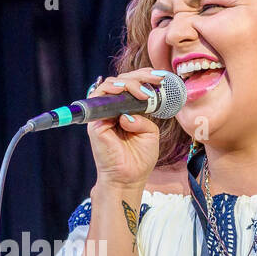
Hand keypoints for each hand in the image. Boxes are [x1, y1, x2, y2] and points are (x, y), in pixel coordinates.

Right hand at [85, 68, 166, 190]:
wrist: (129, 179)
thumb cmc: (139, 159)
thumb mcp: (149, 133)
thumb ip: (143, 116)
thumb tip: (128, 111)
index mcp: (125, 111)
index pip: (131, 86)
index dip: (144, 77)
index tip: (161, 77)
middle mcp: (112, 110)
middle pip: (121, 81)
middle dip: (140, 76)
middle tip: (156, 79)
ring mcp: (102, 115)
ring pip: (110, 85)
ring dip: (128, 83)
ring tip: (144, 92)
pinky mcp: (95, 123)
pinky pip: (98, 97)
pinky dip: (113, 90)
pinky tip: (127, 93)